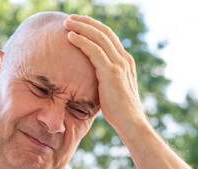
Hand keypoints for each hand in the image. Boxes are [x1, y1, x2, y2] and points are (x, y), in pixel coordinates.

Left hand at [64, 15, 146, 132]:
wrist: (131, 122)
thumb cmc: (119, 110)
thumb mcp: (112, 89)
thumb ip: (105, 78)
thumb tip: (90, 77)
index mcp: (125, 61)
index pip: (109, 37)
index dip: (94, 27)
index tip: (80, 24)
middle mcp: (124, 59)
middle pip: (104, 32)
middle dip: (86, 22)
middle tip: (71, 18)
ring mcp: (119, 64)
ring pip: (99, 37)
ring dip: (81, 27)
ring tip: (67, 22)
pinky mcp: (111, 72)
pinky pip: (94, 51)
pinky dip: (81, 41)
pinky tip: (70, 37)